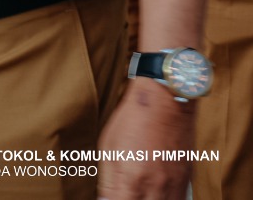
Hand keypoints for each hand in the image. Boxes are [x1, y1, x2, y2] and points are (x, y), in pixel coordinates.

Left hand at [96, 81, 195, 197]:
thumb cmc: (133, 119)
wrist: (166, 101)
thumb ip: (109, 180)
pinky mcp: (186, 180)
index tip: (108, 199)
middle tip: (124, 193)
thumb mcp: (109, 147)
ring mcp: (174, 184)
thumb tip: (105, 199)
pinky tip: (154, 195)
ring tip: (137, 192)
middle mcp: (156, 185)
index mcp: (131, 177)